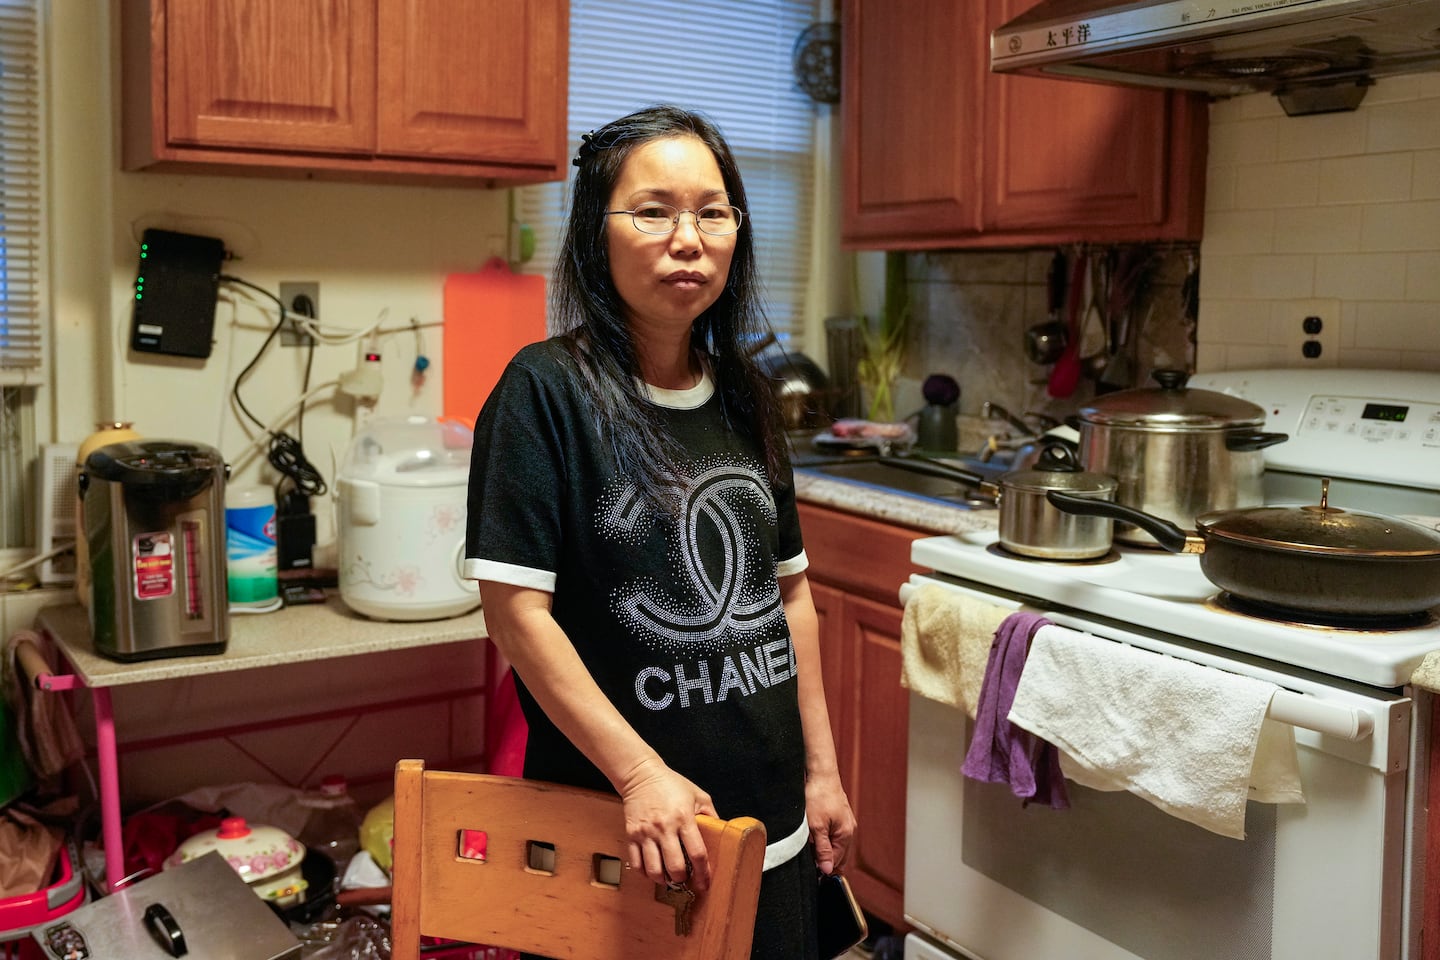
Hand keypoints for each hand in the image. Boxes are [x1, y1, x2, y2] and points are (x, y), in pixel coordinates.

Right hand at [616, 757, 716, 890]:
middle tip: (685, 879)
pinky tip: (652, 871)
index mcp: (684, 818)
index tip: (705, 882)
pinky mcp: (631, 835)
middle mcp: (664, 827)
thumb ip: (710, 816)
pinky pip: (637, 863)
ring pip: (654, 870)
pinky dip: (645, 873)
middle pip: (675, 867)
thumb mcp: (698, 795)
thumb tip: (721, 835)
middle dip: (682, 879)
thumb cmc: (671, 784)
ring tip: (668, 878)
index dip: (703, 873)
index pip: (697, 853)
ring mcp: (646, 833)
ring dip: (663, 880)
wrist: (641, 774)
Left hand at [806, 772, 855, 875]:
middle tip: (808, 860)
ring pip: (834, 844)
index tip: (810, 873)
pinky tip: (814, 835)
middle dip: (824, 860)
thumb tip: (828, 871)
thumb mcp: (816, 827)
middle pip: (838, 855)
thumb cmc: (818, 797)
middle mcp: (849, 830)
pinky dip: (824, 838)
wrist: (821, 773)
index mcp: (846, 835)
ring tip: (809, 845)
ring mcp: (845, 822)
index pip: (836, 862)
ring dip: (823, 849)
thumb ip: (823, 850)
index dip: (823, 869)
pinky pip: (833, 834)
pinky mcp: (839, 816)